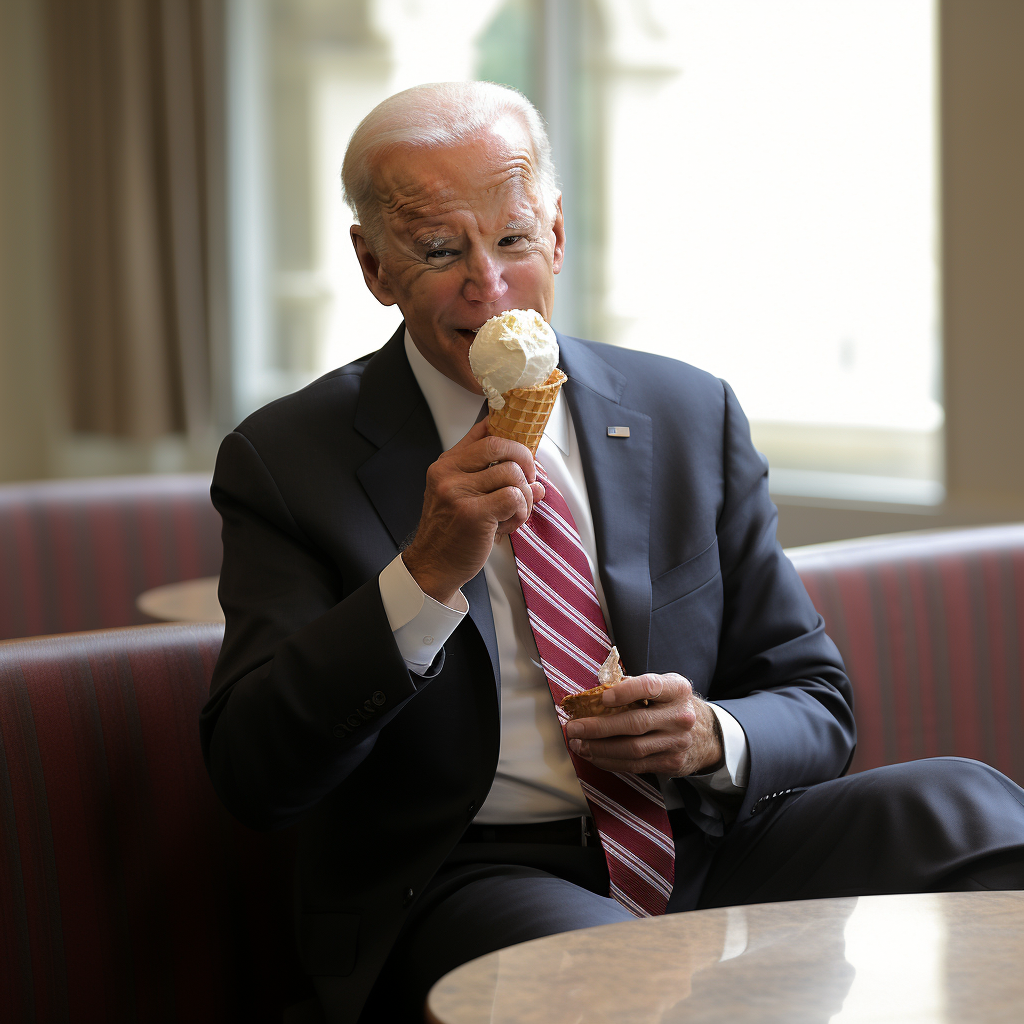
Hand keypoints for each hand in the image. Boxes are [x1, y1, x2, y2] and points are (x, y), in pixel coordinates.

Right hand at [402, 419, 544, 604]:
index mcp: (446, 464)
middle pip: (500, 445)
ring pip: (512, 473)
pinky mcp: (473, 513)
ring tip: (515, 512)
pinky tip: (509, 523)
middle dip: (525, 459)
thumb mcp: (463, 497)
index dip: (509, 431)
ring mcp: (459, 492)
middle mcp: (449, 473)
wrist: (434, 565)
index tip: (523, 444)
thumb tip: (536, 479)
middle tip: (529, 479)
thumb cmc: (451, 533)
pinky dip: (521, 511)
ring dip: (525, 495)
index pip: (482, 431)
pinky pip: (514, 497)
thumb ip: (494, 481)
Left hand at [564, 672, 723, 776]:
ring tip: (578, 743)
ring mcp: (677, 742)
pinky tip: (594, 755)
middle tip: (573, 727)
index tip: (601, 697)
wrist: (707, 734)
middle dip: (598, 727)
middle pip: (634, 723)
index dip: (624, 691)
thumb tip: (594, 692)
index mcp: (676, 689)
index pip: (649, 686)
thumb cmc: (672, 705)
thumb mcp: (663, 687)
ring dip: (599, 748)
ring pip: (631, 749)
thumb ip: (634, 685)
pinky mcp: (670, 763)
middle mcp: (680, 716)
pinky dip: (609, 761)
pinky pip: (635, 765)